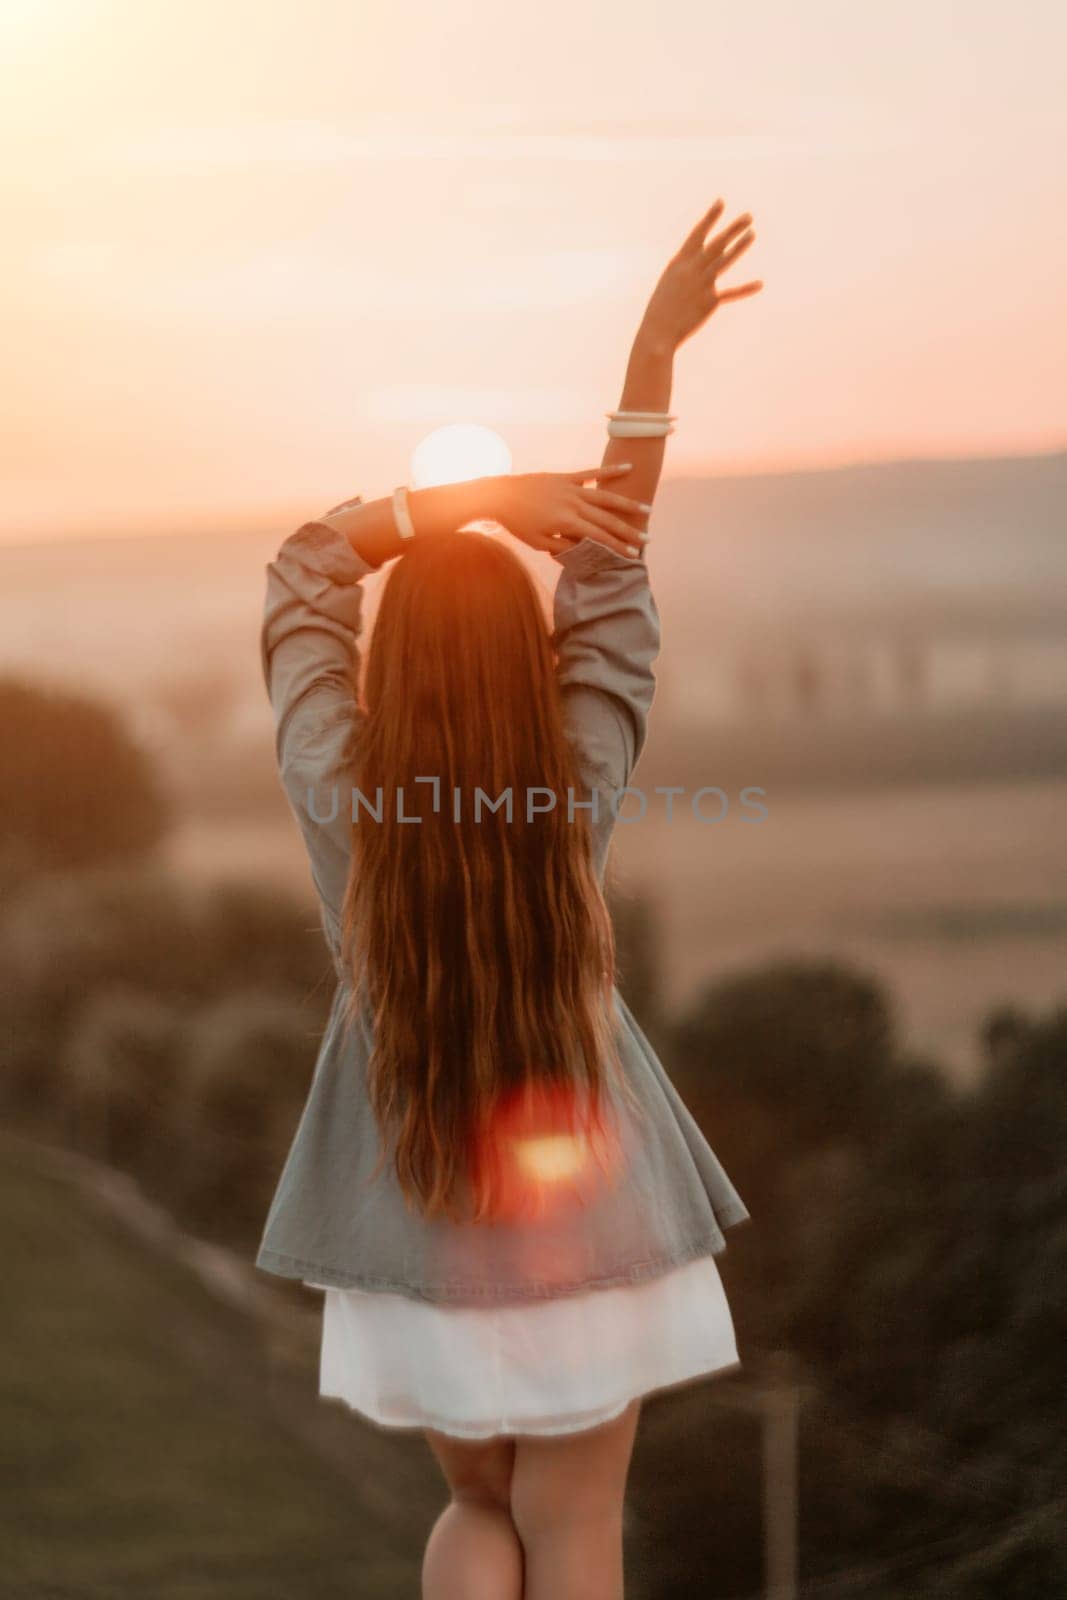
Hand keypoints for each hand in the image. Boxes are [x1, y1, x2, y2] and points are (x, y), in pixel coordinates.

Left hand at [493, 464, 650, 557]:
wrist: (499, 495)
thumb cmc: (517, 523)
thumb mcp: (538, 542)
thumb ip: (562, 546)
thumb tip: (586, 551)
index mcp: (567, 522)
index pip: (598, 537)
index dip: (617, 547)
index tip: (632, 556)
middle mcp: (573, 504)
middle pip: (607, 519)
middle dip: (628, 531)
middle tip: (647, 539)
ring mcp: (571, 488)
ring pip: (605, 496)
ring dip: (627, 504)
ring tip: (646, 509)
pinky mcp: (566, 477)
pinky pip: (592, 473)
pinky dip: (610, 471)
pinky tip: (628, 467)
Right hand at [640, 198, 761, 352]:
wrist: (658, 331)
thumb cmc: (662, 306)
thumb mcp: (672, 280)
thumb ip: (690, 267)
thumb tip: (711, 256)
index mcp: (679, 262)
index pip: (697, 234)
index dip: (710, 218)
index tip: (721, 202)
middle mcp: (692, 269)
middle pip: (716, 244)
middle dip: (733, 229)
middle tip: (749, 216)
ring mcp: (702, 284)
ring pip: (724, 261)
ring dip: (739, 247)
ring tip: (752, 234)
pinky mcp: (710, 301)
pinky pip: (731, 293)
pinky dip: (745, 289)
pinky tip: (760, 284)